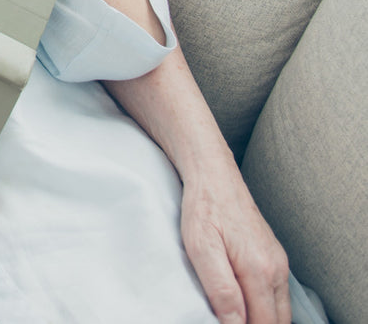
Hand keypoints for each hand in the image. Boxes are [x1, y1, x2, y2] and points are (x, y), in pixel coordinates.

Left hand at [180, 172, 289, 323]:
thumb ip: (221, 289)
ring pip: (280, 310)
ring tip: (234, 314)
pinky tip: (245, 302)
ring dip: (262, 318)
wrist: (213, 174)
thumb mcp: (201, 247)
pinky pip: (277, 294)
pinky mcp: (274, 257)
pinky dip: (265, 306)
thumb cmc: (204, 207)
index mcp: (260, 270)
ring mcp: (279, 262)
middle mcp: (276, 269)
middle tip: (227, 320)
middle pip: (277, 321)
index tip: (224, 323)